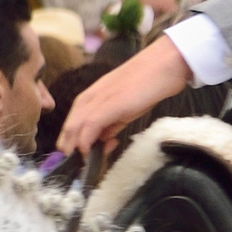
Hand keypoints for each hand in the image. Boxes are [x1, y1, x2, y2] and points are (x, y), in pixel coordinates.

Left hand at [53, 38, 191, 170]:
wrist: (163, 65)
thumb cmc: (147, 84)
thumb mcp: (124, 108)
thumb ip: (111, 123)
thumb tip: (102, 140)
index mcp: (91, 98)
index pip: (72, 124)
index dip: (72, 143)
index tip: (81, 157)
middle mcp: (89, 99)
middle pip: (68, 128)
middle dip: (70, 149)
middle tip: (78, 165)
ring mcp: (97, 101)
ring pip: (74, 128)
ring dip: (76, 149)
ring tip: (84, 163)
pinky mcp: (107, 105)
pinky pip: (88, 127)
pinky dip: (86, 142)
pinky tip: (89, 152)